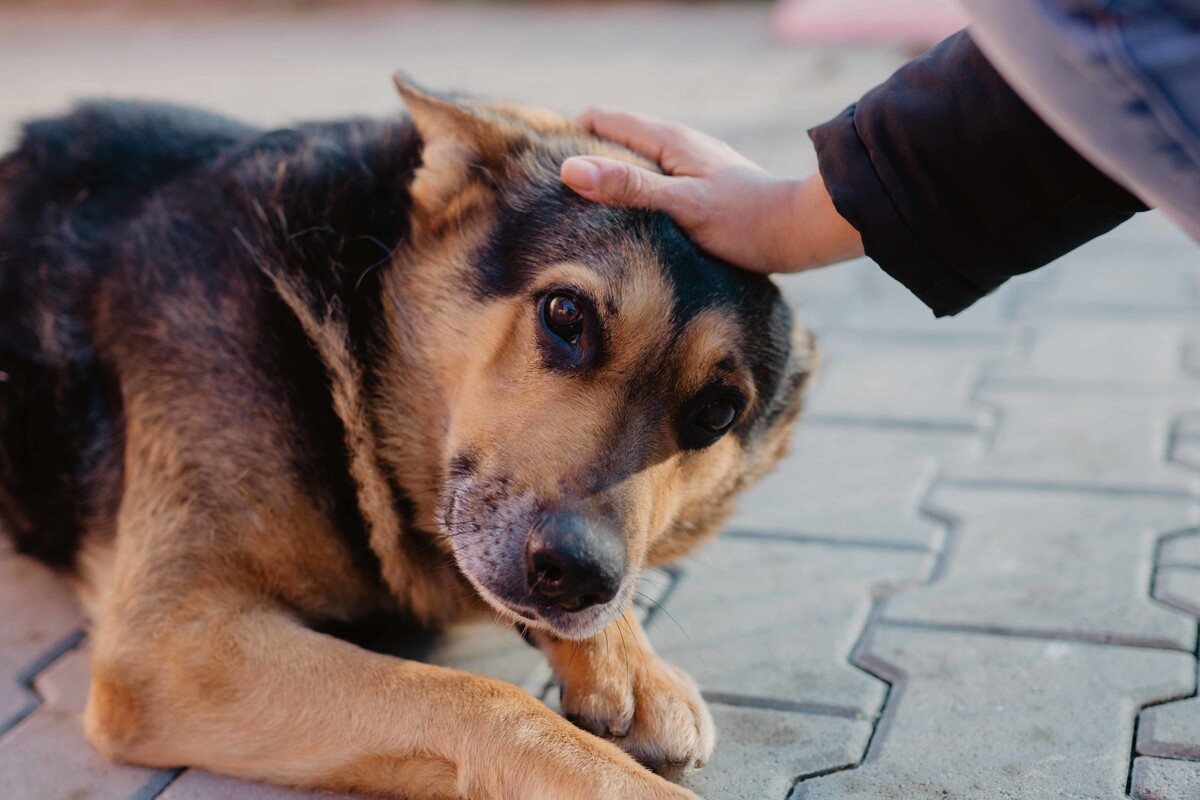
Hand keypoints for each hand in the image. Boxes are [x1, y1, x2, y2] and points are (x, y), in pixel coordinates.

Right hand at [561, 107, 863, 272]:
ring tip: (577, 216)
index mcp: (669, 140)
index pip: (602, 119)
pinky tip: (622, 229)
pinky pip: (650, 188)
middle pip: (614, 141)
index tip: (538, 163)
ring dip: (607, 183)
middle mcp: (676, 147)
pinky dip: (630, 200)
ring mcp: (687, 169)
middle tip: (548, 196)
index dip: (568, 134)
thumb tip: (571, 169)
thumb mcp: (681, 206)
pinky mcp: (696, 193)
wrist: (799, 235)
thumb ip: (628, 188)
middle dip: (583, 160)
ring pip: (633, 167)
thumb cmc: (744, 222)